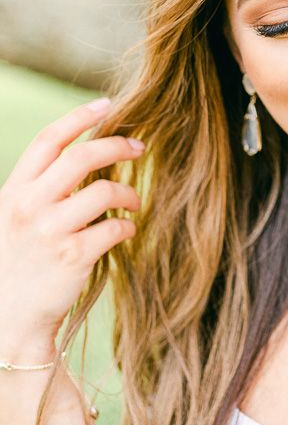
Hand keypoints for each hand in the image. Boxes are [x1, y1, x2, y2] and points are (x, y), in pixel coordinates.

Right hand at [0, 98, 142, 360]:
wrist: (8, 319)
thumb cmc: (16, 265)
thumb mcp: (13, 219)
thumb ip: (39, 189)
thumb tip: (84, 156)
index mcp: (14, 192)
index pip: (48, 141)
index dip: (78, 117)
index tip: (106, 105)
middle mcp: (30, 206)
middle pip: (81, 157)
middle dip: (117, 146)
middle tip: (139, 148)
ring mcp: (51, 232)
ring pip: (105, 191)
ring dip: (128, 193)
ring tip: (133, 202)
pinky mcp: (73, 257)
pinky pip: (115, 228)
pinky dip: (127, 226)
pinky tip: (126, 231)